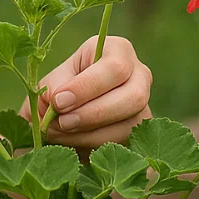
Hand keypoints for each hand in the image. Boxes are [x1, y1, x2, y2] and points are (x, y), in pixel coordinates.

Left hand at [18, 35, 152, 148]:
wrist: (67, 111)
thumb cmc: (61, 87)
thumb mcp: (53, 81)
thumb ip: (53, 88)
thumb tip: (58, 103)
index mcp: (118, 51)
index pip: (114, 67)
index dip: (87, 87)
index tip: (59, 101)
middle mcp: (140, 76)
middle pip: (133, 97)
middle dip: (94, 113)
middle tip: (63, 122)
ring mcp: (144, 105)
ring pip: (129, 125)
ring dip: (90, 135)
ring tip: (60, 134)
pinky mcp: (140, 133)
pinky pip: (123, 144)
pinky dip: (94, 147)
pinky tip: (71, 144)